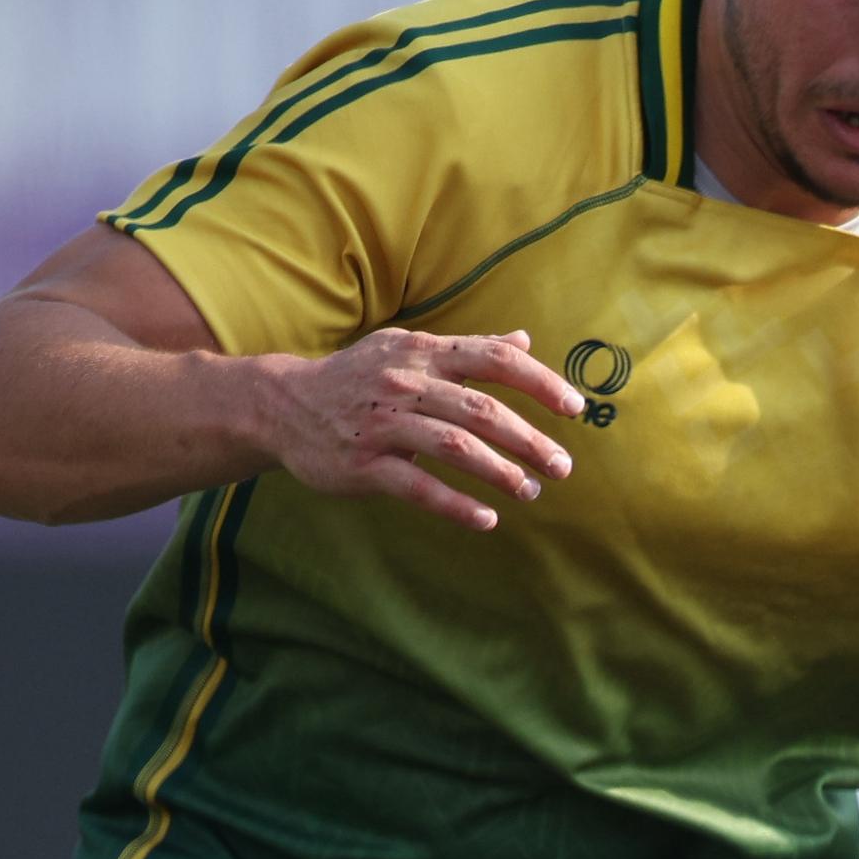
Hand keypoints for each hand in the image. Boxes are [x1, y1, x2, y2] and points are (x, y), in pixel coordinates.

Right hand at [258, 326, 584, 529]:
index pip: (492, 358)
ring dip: (500, 472)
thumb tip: (523, 339)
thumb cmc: (360, 379)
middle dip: (528, 439)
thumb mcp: (409, 351)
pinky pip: (417, 486)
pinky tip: (487, 519)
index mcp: (422, 353)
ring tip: (531, 490)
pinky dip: (456, 505)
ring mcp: (382, 425)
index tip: (574, 406)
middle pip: (480, 409)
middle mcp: (404, 384)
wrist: (283, 405)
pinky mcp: (363, 465)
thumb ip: (467, 349)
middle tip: (562, 465)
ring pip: (454, 447)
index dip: (538, 381)